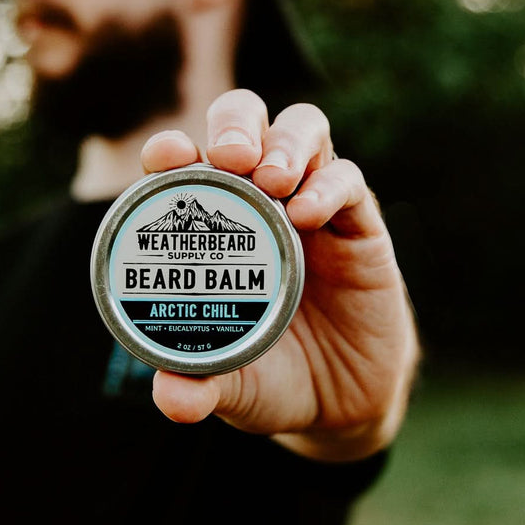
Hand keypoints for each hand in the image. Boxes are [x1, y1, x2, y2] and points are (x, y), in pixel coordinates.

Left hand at [140, 89, 419, 461]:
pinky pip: (348, 182)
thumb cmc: (272, 378)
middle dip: (233, 123)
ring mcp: (313, 205)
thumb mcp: (232, 388)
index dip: (171, 149)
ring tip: (271, 178)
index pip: (186, 164)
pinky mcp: (360, 225)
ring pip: (303, 131)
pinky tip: (307, 214)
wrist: (342, 403)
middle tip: (228, 157)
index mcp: (213, 227)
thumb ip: (199, 388)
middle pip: (245, 121)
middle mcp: (260, 202)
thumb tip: (171, 400)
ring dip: (284, 141)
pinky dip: (327, 187)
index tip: (165, 156)